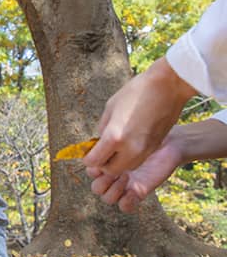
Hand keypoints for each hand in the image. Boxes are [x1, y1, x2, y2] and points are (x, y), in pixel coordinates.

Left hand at [82, 57, 194, 177]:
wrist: (168, 86)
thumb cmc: (137, 91)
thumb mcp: (111, 107)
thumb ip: (103, 128)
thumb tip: (100, 141)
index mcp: (115, 137)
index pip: (94, 161)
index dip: (88, 158)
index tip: (88, 151)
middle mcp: (130, 148)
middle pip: (110, 170)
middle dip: (103, 163)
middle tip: (100, 151)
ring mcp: (145, 150)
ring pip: (126, 168)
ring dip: (117, 162)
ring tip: (114, 147)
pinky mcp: (154, 147)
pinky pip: (138, 160)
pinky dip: (129, 158)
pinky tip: (127, 143)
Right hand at [87, 117, 226, 211]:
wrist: (170, 142)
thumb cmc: (146, 133)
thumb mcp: (124, 133)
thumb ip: (108, 139)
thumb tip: (96, 143)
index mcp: (108, 161)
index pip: (91, 171)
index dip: (92, 168)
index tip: (102, 160)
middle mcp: (115, 175)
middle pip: (96, 188)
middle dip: (101, 180)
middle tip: (113, 171)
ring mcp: (126, 185)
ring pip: (107, 198)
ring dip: (112, 190)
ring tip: (125, 177)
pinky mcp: (139, 192)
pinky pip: (125, 206)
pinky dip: (125, 201)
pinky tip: (132, 188)